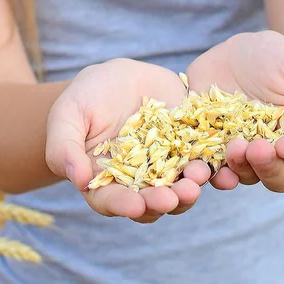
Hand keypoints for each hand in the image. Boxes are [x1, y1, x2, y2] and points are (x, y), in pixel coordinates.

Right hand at [45, 58, 210, 222]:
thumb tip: (77, 179)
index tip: (135, 206)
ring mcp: (167, 166)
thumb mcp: (68, 115)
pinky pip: (203, 160)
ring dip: (191, 188)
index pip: (112, 201)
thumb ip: (65, 147)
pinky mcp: (189, 147)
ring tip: (198, 177)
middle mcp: (138, 181)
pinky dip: (212, 165)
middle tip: (175, 197)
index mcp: (105, 181)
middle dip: (164, 201)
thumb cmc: (85, 98)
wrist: (118, 77)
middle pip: (152, 201)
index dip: (124, 205)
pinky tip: (218, 164)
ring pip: (181, 186)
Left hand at [185, 31, 283, 191]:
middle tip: (254, 149)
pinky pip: (210, 168)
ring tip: (232, 149)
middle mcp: (274, 149)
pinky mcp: (211, 148)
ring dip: (239, 168)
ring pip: (244, 174)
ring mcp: (242, 152)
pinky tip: (204, 167)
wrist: (233, 51)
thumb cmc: (276, 57)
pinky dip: (207, 171)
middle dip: (267, 168)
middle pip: (277, 175)